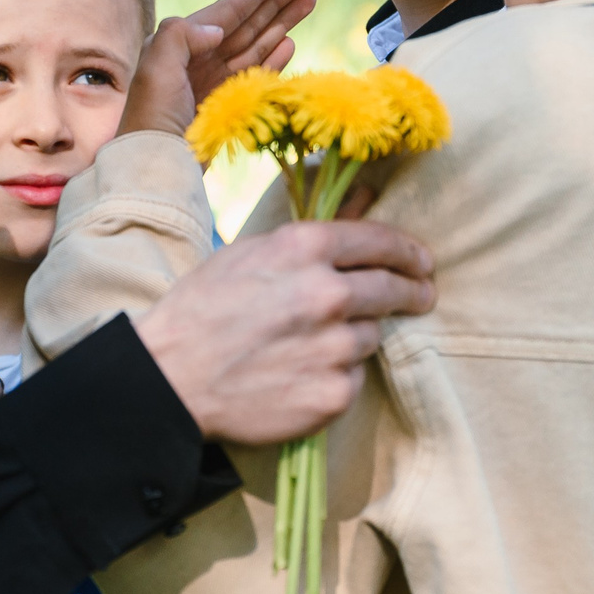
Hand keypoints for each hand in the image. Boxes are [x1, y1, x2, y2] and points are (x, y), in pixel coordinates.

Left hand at [118, 0, 316, 139]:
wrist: (157, 167)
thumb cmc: (152, 119)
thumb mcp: (155, 67)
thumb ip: (182, 35)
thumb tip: (217, 29)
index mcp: (181, 46)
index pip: (226, 11)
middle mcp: (201, 60)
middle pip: (247, 22)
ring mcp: (217, 84)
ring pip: (258, 44)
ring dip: (283, 21)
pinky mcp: (230, 108)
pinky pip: (258, 74)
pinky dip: (275, 58)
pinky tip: (290, 42)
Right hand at [136, 219, 434, 445]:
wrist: (171, 378)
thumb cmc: (202, 309)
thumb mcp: (250, 254)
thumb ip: (312, 236)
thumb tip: (366, 199)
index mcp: (304, 249)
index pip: (380, 242)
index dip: (408, 251)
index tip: (423, 261)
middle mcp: (326, 294)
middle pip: (391, 289)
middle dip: (413, 291)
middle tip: (422, 295)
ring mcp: (333, 347)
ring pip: (371, 337)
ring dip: (354, 337)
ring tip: (315, 344)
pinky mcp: (333, 394)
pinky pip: (353, 378)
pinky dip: (337, 376)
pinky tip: (302, 375)